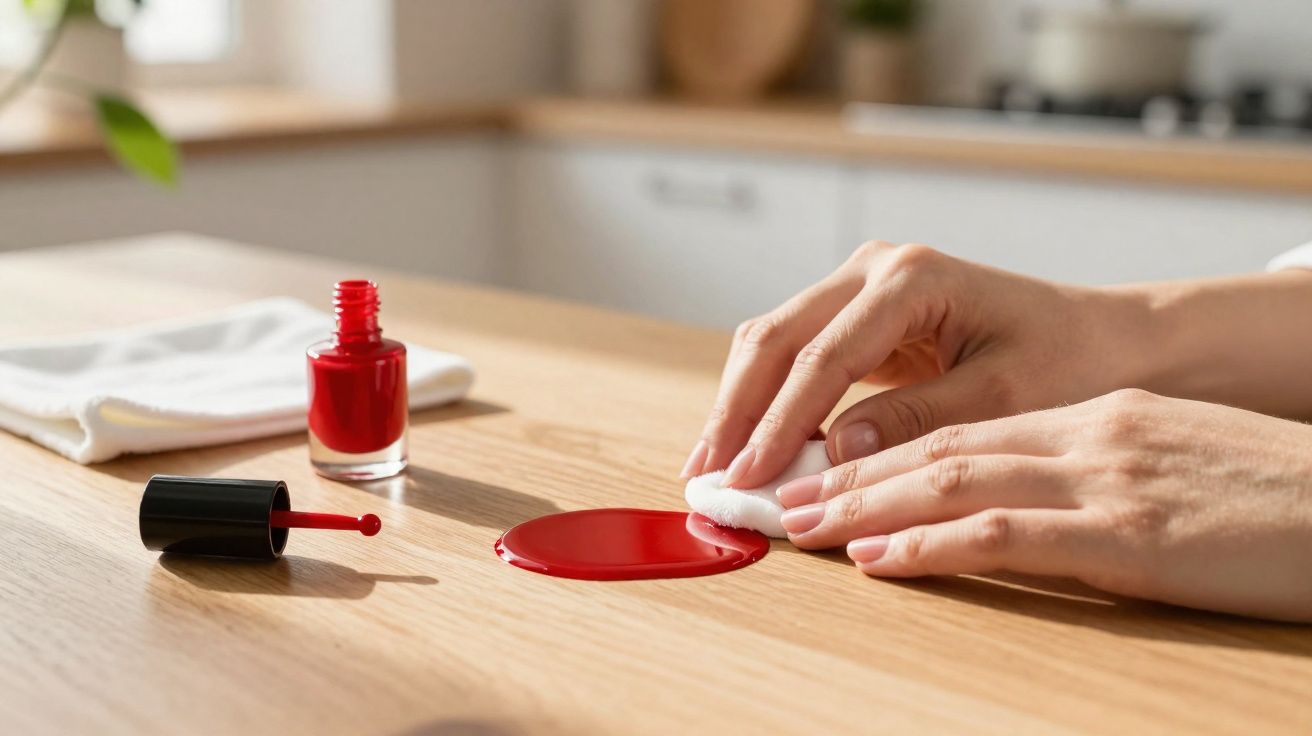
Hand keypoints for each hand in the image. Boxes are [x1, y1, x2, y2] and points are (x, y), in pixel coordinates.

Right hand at [681, 241, 1153, 486]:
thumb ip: (917, 422)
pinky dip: (766, 401)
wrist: (1102, 339)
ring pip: (772, 342)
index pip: (822, 357)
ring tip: (711, 468)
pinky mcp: (858, 316)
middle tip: (707, 477)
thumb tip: (832, 454)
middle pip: (776, 338)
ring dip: (739, 405)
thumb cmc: (1068, 361)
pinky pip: (795, 356)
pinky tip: (747, 446)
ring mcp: (861, 287)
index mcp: (912, 279)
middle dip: (736, 411)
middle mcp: (875, 270)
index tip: (749, 478)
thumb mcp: (1001, 398)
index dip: (777, 423)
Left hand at [775, 389, 1311, 621]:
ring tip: (803, 524)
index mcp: (1095, 417)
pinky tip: (878, 556)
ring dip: (865, 505)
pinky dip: (927, 544)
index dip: (882, 451)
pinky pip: (1003, 532)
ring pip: (953, 479)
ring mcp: (1104, 481)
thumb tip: (1010, 499)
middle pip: (940, 445)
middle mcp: (1086, 436)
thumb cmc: (1272, 492)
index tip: (824, 471)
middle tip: (783, 495)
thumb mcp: (1169, 460)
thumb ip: (1089, 469)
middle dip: (851, 473)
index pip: (963, 427)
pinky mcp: (1127, 535)